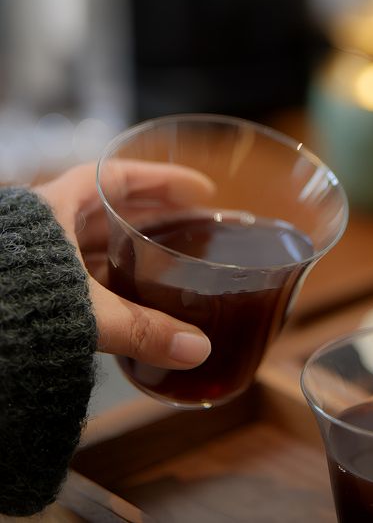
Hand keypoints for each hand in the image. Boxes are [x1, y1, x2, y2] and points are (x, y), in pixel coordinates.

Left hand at [35, 161, 213, 370]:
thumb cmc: (12, 298)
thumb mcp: (85, 308)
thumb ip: (141, 328)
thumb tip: (195, 348)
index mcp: (57, 206)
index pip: (120, 177)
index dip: (163, 181)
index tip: (200, 190)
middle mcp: (48, 223)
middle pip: (113, 206)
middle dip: (156, 212)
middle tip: (196, 222)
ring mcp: (38, 254)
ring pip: (95, 239)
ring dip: (132, 245)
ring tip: (171, 257)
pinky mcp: (33, 283)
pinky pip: (82, 271)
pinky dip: (110, 277)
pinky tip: (132, 295)